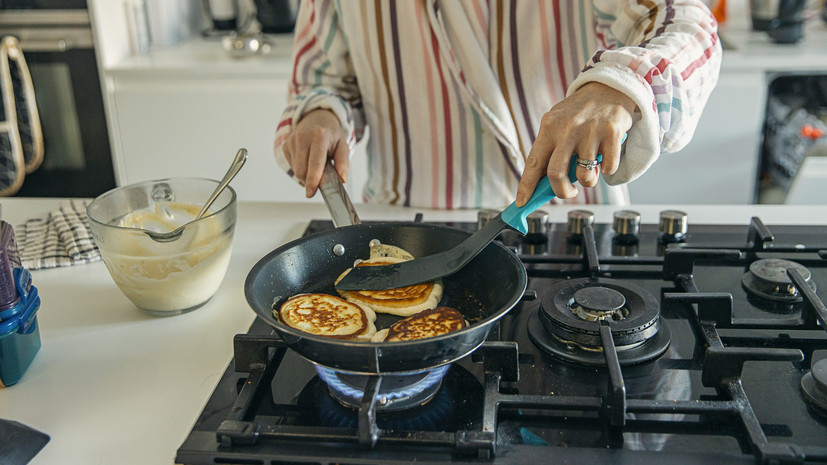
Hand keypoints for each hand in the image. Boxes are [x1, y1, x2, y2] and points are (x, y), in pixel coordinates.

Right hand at [282, 109, 349, 197]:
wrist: (316, 117)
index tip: (310, 192)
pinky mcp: (285, 145)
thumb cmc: (330, 134)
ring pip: (296, 170)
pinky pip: (292, 166)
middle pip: (302, 170)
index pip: (315, 162)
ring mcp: (292, 141)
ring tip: (315, 162)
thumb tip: (342, 179)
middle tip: (321, 174)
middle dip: (311, 179)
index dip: (313, 179)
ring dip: (306, 173)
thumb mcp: (342, 146)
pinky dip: (300, 167)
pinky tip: (307, 158)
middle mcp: (303, 137)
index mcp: (319, 137)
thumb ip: (343, 163)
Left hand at [515, 82, 634, 205]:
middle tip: (567, 192)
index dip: (526, 186)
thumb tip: (541, 183)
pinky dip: (607, 170)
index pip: (533, 162)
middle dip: (561, 191)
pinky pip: (608, 168)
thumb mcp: (558, 123)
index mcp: (549, 127)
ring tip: (590, 169)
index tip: (521, 202)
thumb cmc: (580, 111)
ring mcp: (590, 131)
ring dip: (588, 181)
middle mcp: (568, 129)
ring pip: (584, 176)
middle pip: (556, 174)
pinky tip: (605, 156)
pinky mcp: (612, 134)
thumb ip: (550, 149)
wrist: (610, 86)